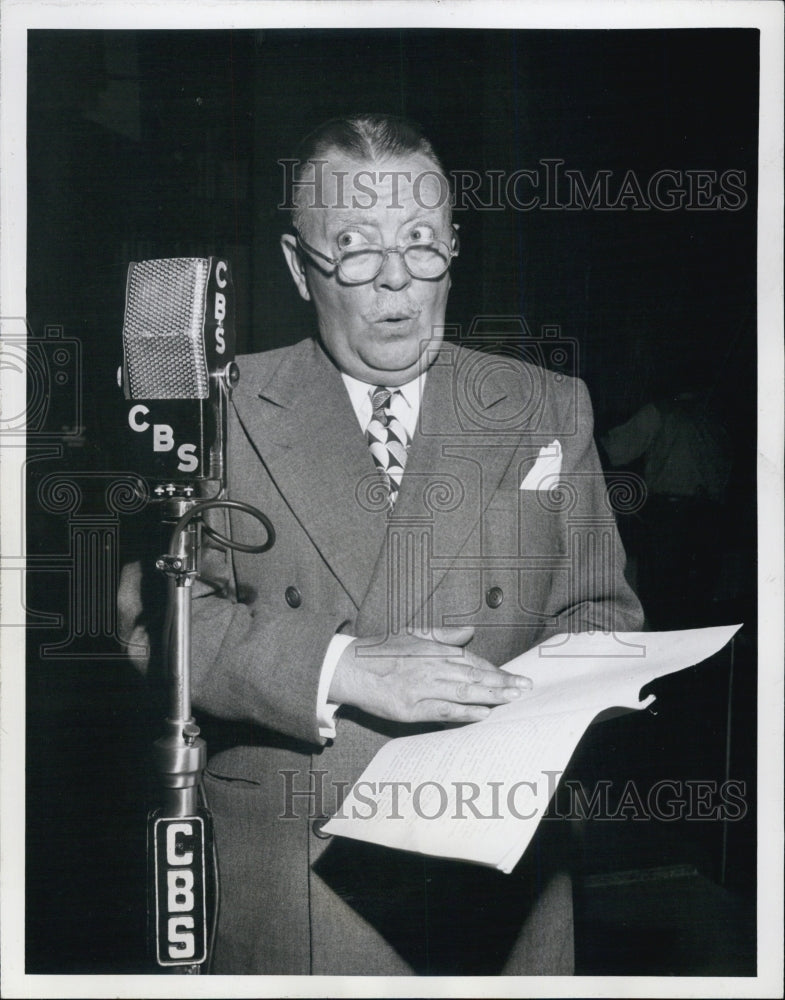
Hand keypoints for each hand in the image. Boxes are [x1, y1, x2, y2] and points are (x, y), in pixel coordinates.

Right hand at [329, 626, 531, 724]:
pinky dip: (464, 713)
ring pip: (463, 692)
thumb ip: (442, 634)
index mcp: (433, 649)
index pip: (471, 661)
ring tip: (512, 699)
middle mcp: (431, 666)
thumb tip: (468, 631)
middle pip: (473, 676)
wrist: (349, 667)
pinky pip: (442, 711)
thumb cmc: (382, 651)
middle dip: (501, 683)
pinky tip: (482, 714)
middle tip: (525, 688)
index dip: (494, 670)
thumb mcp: (412, 634)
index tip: (514, 676)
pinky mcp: (410, 708)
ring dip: (491, 696)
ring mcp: (421, 688)